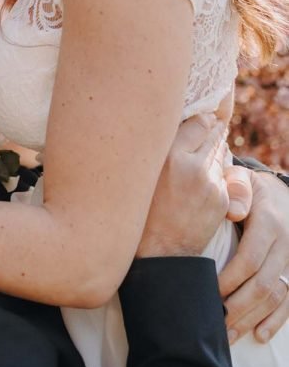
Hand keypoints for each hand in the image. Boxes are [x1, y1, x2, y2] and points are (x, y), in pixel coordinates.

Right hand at [137, 114, 228, 257]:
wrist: (161, 249)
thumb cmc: (143, 208)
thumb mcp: (143, 172)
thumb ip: (161, 147)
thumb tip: (176, 125)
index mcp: (169, 156)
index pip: (197, 123)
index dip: (200, 119)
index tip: (200, 118)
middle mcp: (193, 166)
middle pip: (212, 135)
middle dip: (212, 129)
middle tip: (211, 123)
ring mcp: (210, 183)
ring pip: (218, 153)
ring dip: (215, 147)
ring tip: (210, 143)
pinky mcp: (222, 198)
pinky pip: (222, 174)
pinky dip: (217, 170)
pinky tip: (208, 171)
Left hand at [219, 169, 288, 343]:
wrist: (280, 193)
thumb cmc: (249, 187)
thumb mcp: (241, 178)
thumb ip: (236, 187)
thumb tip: (233, 212)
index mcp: (269, 222)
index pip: (249, 259)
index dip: (229, 279)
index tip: (207, 291)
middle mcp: (285, 245)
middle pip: (262, 284)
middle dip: (237, 307)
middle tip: (212, 322)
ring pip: (275, 297)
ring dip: (251, 318)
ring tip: (227, 335)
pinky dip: (275, 320)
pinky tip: (259, 335)